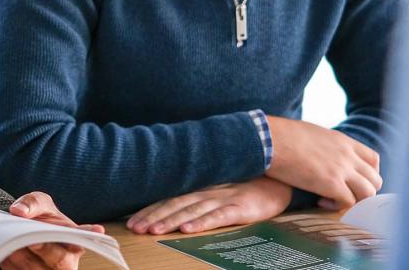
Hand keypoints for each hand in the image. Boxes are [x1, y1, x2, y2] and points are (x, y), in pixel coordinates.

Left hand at [0, 191, 104, 269]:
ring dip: (22, 257)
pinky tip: (5, 252)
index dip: (89, 236)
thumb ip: (32, 203)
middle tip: (31, 239)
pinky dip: (11, 264)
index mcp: (74, 243)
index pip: (82, 241)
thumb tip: (18, 211)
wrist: (22, 229)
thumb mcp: (39, 203)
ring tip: (9, 241)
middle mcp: (67, 263)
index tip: (97, 229)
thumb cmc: (38, 217)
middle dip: (45, 250)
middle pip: (60, 263)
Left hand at [125, 178, 291, 234]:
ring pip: (191, 210)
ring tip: (154, 230)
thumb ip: (196, 196)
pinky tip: (188, 230)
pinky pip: (218, 216)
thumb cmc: (244, 185)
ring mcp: (222, 199)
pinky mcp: (240, 208)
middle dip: (153, 217)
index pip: (168, 199)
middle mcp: (206, 191)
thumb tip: (172, 208)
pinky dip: (201, 223)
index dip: (149, 210)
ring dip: (171, 221)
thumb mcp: (217, 189)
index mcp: (198, 188)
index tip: (132, 222)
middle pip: (174, 205)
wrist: (277, 177)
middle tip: (135, 228)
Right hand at [265, 116, 381, 207]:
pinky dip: (337, 207)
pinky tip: (320, 202)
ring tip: (333, 200)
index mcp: (343, 141)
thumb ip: (325, 145)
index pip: (373, 159)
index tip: (353, 180)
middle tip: (344, 194)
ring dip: (354, 201)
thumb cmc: (280, 135)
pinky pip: (349, 203)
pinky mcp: (331, 184)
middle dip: (363, 191)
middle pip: (375, 180)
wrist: (267, 139)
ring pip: (368, 194)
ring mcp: (341, 170)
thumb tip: (321, 154)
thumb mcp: (311, 133)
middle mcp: (347, 155)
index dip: (368, 174)